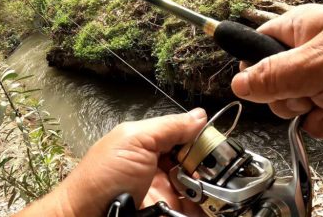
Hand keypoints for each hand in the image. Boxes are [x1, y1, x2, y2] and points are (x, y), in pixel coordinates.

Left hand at [15, 108, 206, 216]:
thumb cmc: (104, 177)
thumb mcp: (134, 141)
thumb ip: (168, 127)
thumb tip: (199, 115)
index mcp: (150, 144)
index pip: (185, 136)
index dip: (202, 139)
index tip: (218, 145)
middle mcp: (159, 167)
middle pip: (195, 162)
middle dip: (209, 166)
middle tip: (218, 171)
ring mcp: (165, 192)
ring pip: (198, 187)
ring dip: (209, 188)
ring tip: (217, 189)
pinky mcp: (168, 212)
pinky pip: (193, 209)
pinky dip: (203, 207)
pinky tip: (210, 204)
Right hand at [231, 4, 322, 137]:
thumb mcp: (318, 65)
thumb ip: (272, 74)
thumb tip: (236, 83)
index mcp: (300, 29)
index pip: (256, 44)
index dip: (253, 66)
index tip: (262, 83)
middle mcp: (307, 53)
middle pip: (268, 80)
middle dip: (284, 95)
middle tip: (306, 93)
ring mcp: (321, 79)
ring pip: (289, 103)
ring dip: (306, 111)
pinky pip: (311, 117)